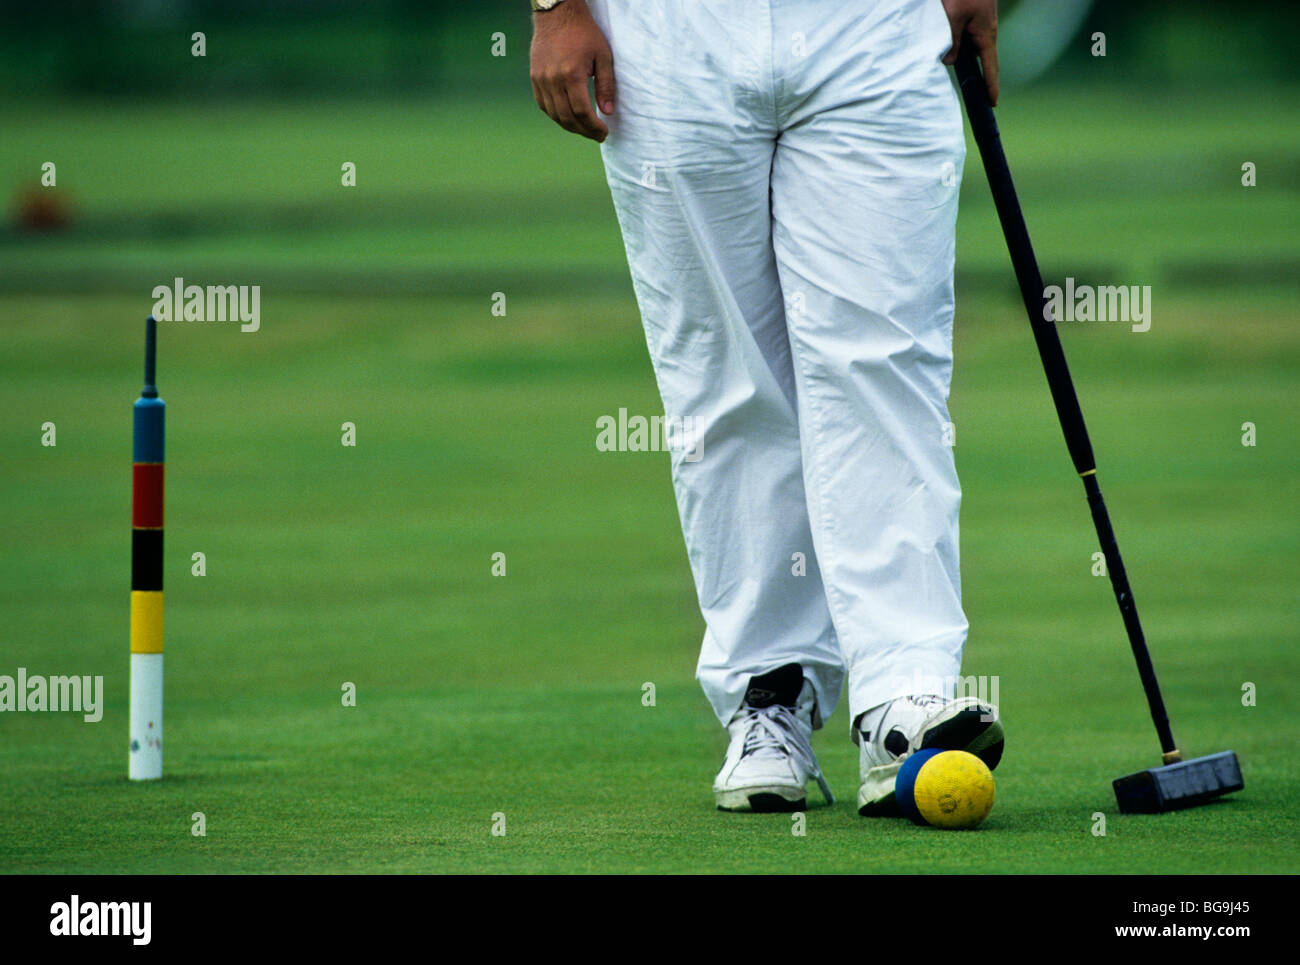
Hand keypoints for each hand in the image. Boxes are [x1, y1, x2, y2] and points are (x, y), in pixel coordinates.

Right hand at [530, 0, 615, 141]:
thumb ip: (606, 85)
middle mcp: (553, 80)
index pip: (582, 112)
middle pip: (567, 117)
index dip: (593, 127)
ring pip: (554, 114)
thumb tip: (607, 112)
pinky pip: (543, 105)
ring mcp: (541, 79)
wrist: (558, 14)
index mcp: (572, 74)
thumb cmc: (584, 32)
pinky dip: (556, 115)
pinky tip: (568, 118)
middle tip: (596, 135)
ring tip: (584, 129)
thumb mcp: (603, 56)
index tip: (604, 132)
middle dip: (584, 131)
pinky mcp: (534, 77)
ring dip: (570, 126)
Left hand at [941, 0, 998, 104]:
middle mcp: (984, 31)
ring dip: (957, 55)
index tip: (992, 104)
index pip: (990, 67)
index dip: (991, 86)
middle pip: (978, 60)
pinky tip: (941, 43)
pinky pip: (962, 36)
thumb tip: (949, 61)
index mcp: (986, 35)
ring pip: (967, 48)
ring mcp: (977, 24)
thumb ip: (950, 41)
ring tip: (945, 62)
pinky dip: (953, 43)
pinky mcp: (969, 17)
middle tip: (968, 94)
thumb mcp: (952, 17)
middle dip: (972, 75)